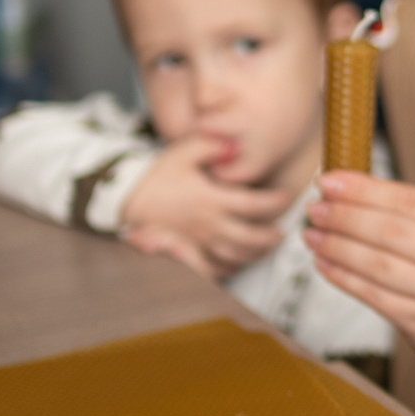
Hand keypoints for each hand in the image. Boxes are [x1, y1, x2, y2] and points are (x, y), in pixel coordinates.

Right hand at [120, 134, 292, 276]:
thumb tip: (235, 146)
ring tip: (266, 249)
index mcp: (212, 199)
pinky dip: (226, 269)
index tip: (286, 198)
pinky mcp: (187, 252)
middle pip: (250, 238)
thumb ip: (212, 145)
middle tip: (282, 233)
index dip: (275, 202)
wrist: (128, 197)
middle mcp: (209, 224)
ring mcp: (199, 241)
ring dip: (255, 254)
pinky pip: (210, 268)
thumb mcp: (184, 151)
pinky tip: (236, 266)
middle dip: (270, 237)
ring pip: (235, 255)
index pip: (254, 205)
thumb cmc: (158, 174)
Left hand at [303, 174, 414, 371]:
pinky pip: (373, 296)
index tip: (327, 182)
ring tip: (311, 235)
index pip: (409, 200)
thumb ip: (409, 213)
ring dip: (337, 247)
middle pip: (391, 232)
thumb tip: (345, 187)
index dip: (363, 190)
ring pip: (378, 265)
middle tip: (315, 209)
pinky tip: (323, 263)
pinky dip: (342, 277)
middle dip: (344, 217)